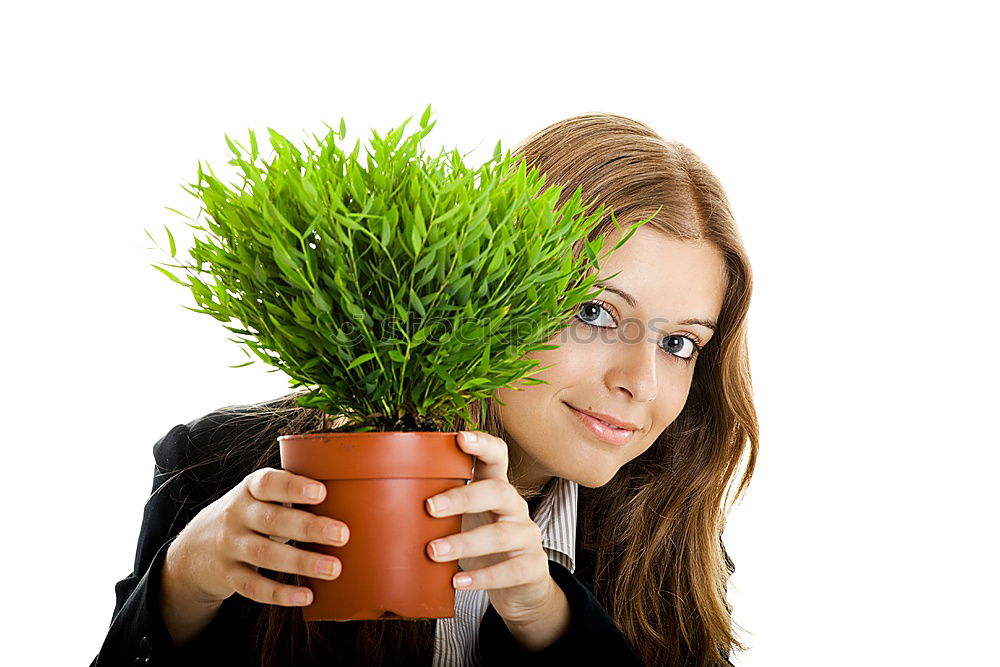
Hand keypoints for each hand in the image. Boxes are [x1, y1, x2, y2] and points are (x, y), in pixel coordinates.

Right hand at [165, 467, 349, 606]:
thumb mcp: (260, 498)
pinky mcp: (227, 575)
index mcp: (250, 489)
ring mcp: (229, 546)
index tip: (322, 492)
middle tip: (343, 534)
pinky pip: (253, 586)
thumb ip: (292, 496)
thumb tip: (352, 497)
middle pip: (271, 520)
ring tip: (333, 568)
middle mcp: (237, 515)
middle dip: (308, 527)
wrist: (193, 549)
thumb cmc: (249, 516)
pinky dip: (280, 593)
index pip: (268, 483)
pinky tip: (306, 595)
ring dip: (301, 562)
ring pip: (264, 554)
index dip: (293, 487)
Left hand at [424, 430, 557, 624]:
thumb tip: (386, 504)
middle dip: (463, 497)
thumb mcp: (464, 522)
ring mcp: (527, 536)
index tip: (460, 437)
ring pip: (501, 533)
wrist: (520, 587)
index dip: (483, 444)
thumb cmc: (483, 549)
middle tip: (430, 507)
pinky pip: (512, 569)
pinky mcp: (533, 566)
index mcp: (497, 489)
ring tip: (434, 552)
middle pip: (498, 490)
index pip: (498, 456)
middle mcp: (515, 507)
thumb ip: (438, 511)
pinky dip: (483, 576)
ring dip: (465, 542)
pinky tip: (458, 581)